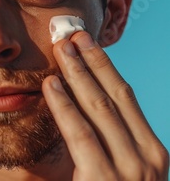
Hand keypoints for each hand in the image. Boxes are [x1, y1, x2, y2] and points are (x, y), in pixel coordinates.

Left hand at [42, 31, 168, 179]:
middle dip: (91, 62)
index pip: (126, 99)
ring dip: (77, 73)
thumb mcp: (120, 173)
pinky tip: (49, 84)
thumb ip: (110, 147)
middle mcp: (147, 157)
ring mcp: (129, 169)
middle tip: (71, 36)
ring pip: (99, 108)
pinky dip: (63, 105)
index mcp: (153, 152)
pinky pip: (79, 133)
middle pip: (114, 96)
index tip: (87, 44)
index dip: (105, 67)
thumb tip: (84, 110)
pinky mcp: (103, 179)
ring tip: (60, 48)